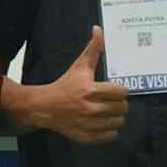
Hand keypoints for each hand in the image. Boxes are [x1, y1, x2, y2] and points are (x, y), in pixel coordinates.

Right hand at [33, 28, 128, 144]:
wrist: (44, 107)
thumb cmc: (64, 85)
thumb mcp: (79, 66)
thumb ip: (93, 49)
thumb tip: (98, 29)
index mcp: (91, 90)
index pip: (121, 92)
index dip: (121, 90)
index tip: (116, 89)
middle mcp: (91, 109)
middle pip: (122, 108)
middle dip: (120, 104)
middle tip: (113, 101)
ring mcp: (89, 124)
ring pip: (118, 123)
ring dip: (116, 117)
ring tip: (109, 112)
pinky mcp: (86, 136)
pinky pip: (109, 137)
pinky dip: (110, 131)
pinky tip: (104, 124)